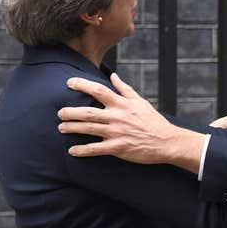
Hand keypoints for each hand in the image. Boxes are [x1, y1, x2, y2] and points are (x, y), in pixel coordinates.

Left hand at [57, 72, 204, 170]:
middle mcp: (117, 117)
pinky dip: (83, 150)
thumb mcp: (140, 101)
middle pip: (88, 112)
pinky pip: (96, 149)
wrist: (166, 141)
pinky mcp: (118, 148)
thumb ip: (124, 89)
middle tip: (60, 113)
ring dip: (73, 128)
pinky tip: (72, 151)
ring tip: (61, 128)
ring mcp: (117, 133)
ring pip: (89, 129)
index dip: (82, 85)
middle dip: (71, 112)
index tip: (69, 83)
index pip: (98, 90)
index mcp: (122, 104)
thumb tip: (112, 76)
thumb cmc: (153, 121)